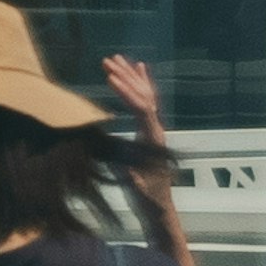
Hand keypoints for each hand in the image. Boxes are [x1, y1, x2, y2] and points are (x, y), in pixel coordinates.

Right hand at [99, 54, 176, 191]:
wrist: (158, 208)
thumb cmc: (147, 200)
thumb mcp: (138, 189)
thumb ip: (134, 177)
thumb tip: (127, 167)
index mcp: (153, 139)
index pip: (142, 108)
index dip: (126, 92)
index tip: (109, 77)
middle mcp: (157, 129)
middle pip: (143, 96)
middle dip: (125, 77)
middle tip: (106, 60)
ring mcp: (154, 129)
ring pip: (145, 96)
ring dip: (130, 76)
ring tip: (115, 58)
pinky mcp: (149, 130)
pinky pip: (147, 102)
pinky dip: (141, 84)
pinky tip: (138, 68)